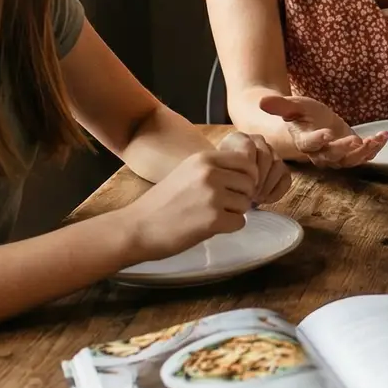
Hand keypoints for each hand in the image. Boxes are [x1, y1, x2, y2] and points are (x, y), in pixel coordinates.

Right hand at [116, 132, 284, 261]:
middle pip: (250, 183)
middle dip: (241, 196)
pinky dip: (229, 227)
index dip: (246, 177)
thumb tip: (247, 173)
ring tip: (212, 215)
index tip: (235, 188)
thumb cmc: (162, 202)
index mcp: (204, 159)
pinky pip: (240, 223)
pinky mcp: (214, 219)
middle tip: (224, 206)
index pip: (246, 162)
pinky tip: (210, 227)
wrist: (137, 226)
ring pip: (246, 204)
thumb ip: (214, 169)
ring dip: (234, 212)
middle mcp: (211, 174)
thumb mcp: (187, 171)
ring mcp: (213, 196)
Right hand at [259, 94, 387, 168]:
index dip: (317, 140)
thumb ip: (280, 105)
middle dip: (344, 150)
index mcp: (304, 141)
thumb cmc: (302, 114)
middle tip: (356, 140)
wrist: (312, 122)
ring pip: (349, 160)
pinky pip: (363, 156)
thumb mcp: (293, 105)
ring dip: (364, 152)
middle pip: (331, 157)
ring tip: (376, 139)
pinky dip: (375, 148)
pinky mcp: (350, 153)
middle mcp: (320, 153)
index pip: (310, 144)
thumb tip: (262, 102)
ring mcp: (336, 155)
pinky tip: (383, 136)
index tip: (326, 133)